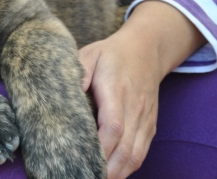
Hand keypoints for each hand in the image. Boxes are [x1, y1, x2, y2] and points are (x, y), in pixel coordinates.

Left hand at [78, 1, 204, 178]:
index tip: (82, 158)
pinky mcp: (149, 126)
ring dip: (117, 173)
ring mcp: (145, 119)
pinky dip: (128, 168)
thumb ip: (78, 72)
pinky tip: (112, 174)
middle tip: (84, 177)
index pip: (112, 126)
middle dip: (107, 169)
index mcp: (116, 90)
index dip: (100, 147)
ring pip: (135, 155)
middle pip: (125, 148)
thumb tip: (66, 94)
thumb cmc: (111, 53)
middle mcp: (134, 108)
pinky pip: (141, 153)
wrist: (147, 49)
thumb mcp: (90, 54)